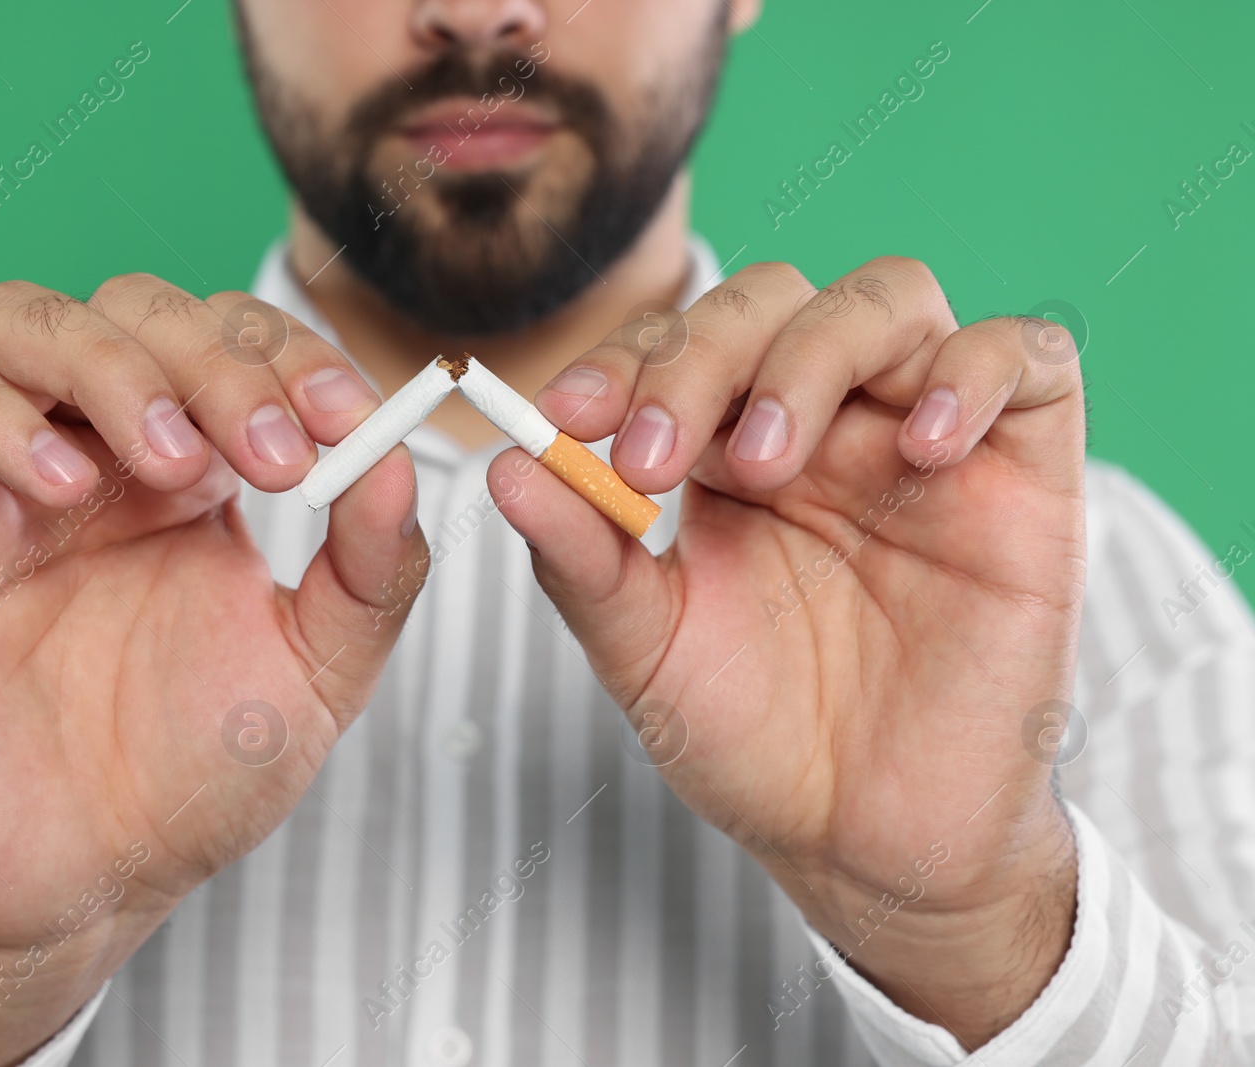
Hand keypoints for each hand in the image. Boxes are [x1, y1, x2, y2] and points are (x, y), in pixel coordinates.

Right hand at [0, 275, 425, 1063]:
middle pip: (133, 310)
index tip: (347, 416)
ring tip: (173, 460)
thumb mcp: (318, 671)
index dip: (289, 354)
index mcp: (190, 471)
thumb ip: (370, 571)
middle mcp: (93, 455)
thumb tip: (401, 463)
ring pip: (18, 324)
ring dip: (110, 365)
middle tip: (272, 455)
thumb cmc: (193, 774)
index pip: (229, 339)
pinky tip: (61, 487)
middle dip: (215, 360)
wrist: (84, 880)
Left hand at [490, 257, 1082, 1047]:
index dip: (623, 359)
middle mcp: (826, 424)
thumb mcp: (646, 650)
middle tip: (654, 458)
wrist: (866, 845)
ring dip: (813, 356)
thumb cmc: (757, 741)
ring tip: (767, 464)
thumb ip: (581, 557)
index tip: (565, 415)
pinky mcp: (1024, 474)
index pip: (680, 343)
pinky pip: (1028, 360)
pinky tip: (920, 447)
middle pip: (774, 301)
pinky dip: (972, 374)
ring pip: (890, 300)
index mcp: (729, 449)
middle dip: (700, 358)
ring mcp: (923, 438)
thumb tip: (504, 466)